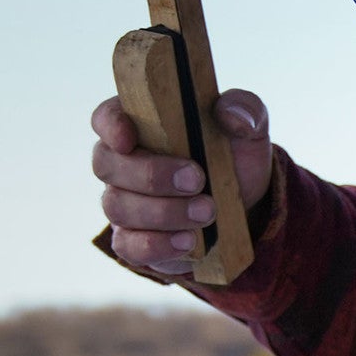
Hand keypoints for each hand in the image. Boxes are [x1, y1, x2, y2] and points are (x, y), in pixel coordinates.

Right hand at [90, 89, 272, 274]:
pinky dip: (158, 245)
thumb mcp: (249, 127)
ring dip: (164, 212)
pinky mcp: (136, 240)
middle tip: (197, 180)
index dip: (110, 126)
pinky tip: (189, 241)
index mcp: (140, 125)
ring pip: (119, 207)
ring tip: (208, 211)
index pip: (106, 117)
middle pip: (106, 165)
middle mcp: (122, 163)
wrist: (249, 204)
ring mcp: (125, 203)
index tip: (129, 138)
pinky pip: (130, 246)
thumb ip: (245, 109)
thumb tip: (232, 114)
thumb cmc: (235, 156)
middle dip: (151, 175)